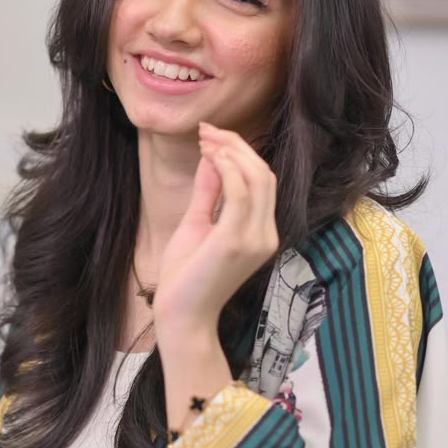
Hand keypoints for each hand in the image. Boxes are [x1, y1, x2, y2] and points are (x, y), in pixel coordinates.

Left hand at [152, 122, 278, 347]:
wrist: (181, 316)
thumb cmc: (186, 277)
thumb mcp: (197, 224)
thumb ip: (208, 193)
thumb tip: (211, 159)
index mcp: (261, 232)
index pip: (263, 181)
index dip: (241, 152)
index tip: (212, 135)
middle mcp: (265, 235)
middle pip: (264, 175)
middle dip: (237, 146)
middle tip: (208, 131)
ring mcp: (254, 239)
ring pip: (256, 179)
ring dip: (230, 152)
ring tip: (206, 139)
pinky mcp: (235, 242)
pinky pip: (239, 193)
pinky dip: (227, 169)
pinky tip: (210, 157)